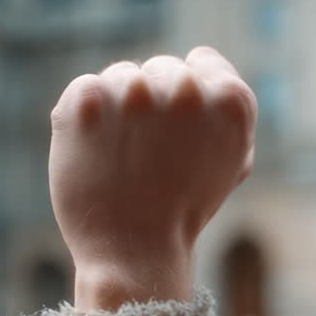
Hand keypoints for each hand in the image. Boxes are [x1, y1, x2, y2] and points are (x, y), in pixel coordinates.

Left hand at [48, 47, 256, 310]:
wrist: (134, 253)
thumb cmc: (184, 211)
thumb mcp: (231, 161)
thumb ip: (223, 111)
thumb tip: (201, 66)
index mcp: (231, 101)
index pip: (203, 62)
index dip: (192, 95)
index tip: (181, 133)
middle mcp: (186, 89)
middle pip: (161, 68)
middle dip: (154, 105)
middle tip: (150, 155)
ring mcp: (134, 93)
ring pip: (122, 77)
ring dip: (118, 110)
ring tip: (123, 159)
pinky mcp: (87, 101)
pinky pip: (85, 89)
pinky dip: (84, 118)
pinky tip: (96, 154)